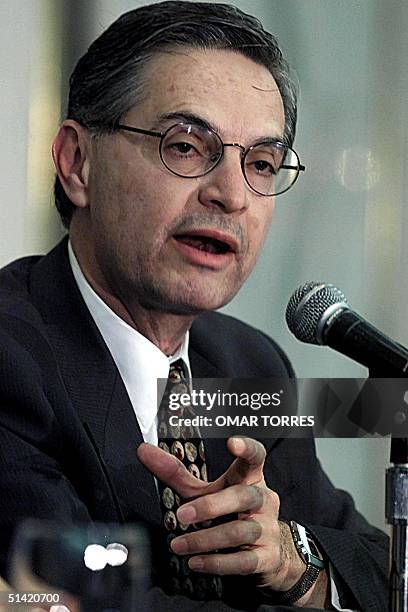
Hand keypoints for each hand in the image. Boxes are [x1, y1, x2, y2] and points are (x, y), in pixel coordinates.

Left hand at [137, 437, 327, 606]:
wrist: (268, 551)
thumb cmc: (231, 511)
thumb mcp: (205, 490)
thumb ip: (175, 472)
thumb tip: (143, 450)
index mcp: (249, 477)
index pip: (255, 456)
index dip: (247, 448)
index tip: (233, 443)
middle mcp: (262, 499)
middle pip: (242, 496)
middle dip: (211, 506)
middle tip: (182, 514)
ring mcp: (267, 528)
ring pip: (240, 531)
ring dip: (205, 539)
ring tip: (179, 545)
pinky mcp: (267, 556)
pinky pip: (243, 561)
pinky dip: (217, 563)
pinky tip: (196, 562)